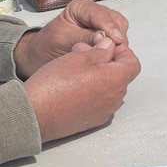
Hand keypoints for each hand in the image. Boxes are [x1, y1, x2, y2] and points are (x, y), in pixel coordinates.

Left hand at [14, 0, 129, 78]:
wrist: (42, 55)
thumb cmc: (48, 45)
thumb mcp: (63, 40)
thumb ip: (84, 38)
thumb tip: (105, 38)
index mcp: (81, 7)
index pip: (101, 15)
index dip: (110, 27)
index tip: (116, 40)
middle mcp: (96, 12)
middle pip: (116, 22)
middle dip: (115, 38)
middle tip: (110, 54)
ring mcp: (104, 24)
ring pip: (122, 31)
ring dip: (117, 45)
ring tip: (106, 57)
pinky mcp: (108, 35)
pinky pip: (120, 41)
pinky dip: (116, 50)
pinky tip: (107, 57)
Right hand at [23, 36, 140, 142]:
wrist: (34, 114)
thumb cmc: (54, 86)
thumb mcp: (78, 57)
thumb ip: (100, 51)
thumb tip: (110, 46)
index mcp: (116, 80)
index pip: (132, 63)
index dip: (122, 52)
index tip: (108, 47)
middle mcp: (115, 98)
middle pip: (121, 76)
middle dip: (108, 63)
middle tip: (88, 55)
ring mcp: (105, 111)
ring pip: (110, 89)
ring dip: (100, 77)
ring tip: (77, 70)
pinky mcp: (94, 120)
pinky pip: (101, 102)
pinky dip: (93, 93)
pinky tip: (74, 88)